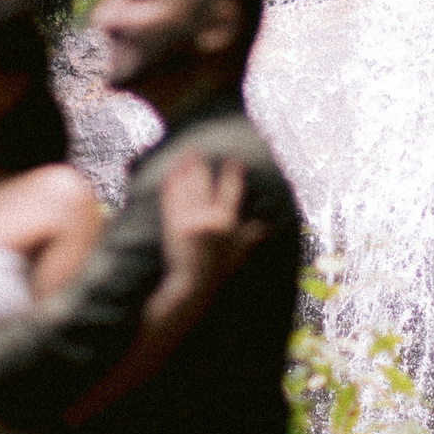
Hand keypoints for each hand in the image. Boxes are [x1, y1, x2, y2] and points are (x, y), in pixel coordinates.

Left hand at [159, 155, 266, 291]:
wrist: (190, 285)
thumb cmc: (217, 272)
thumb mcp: (237, 254)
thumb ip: (249, 236)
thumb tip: (264, 225)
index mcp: (226, 222)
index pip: (231, 191)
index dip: (232, 174)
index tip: (233, 160)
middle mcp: (207, 217)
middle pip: (204, 183)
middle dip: (200, 164)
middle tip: (197, 149)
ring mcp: (188, 219)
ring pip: (186, 187)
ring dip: (183, 169)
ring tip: (182, 154)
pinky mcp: (172, 224)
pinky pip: (171, 199)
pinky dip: (170, 184)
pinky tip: (169, 173)